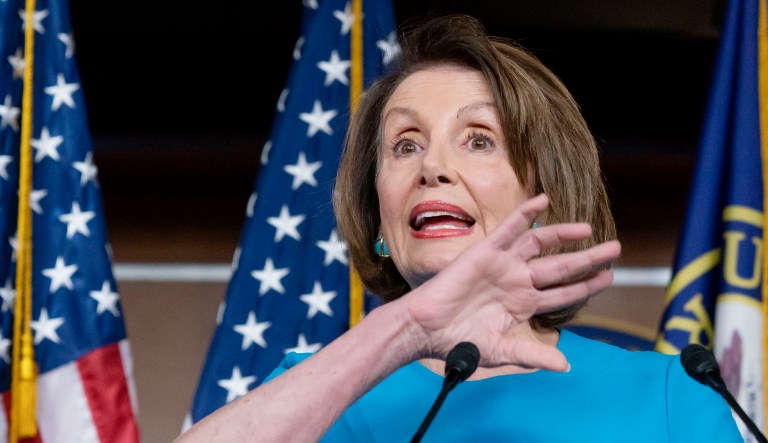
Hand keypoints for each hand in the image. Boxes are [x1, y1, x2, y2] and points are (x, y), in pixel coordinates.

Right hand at [403, 193, 620, 370]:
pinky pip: (510, 228)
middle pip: (560, 267)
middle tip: (615, 250)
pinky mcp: (486, 252)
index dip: (587, 286)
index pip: (563, 293)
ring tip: (588, 229)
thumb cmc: (459, 341)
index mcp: (523, 304)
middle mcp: (518, 281)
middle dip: (588, 259)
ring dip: (564, 234)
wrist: (427, 329)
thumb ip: (533, 355)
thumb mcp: (501, 351)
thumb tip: (566, 365)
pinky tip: (543, 201)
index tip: (609, 277)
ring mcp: (503, 265)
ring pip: (540, 244)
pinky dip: (526, 214)